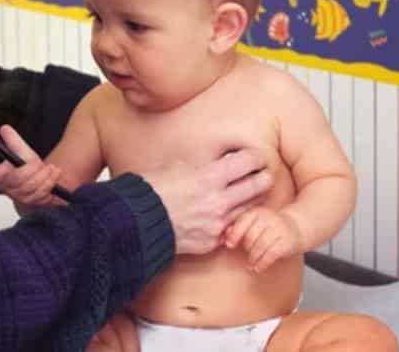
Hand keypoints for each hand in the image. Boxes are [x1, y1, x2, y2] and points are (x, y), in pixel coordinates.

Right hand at [0, 125, 61, 206]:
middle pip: (16, 180)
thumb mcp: (23, 152)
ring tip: (50, 168)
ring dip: (43, 176)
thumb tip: (5, 129)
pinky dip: (49, 182)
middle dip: (30, 169)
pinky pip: (40, 195)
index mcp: (2, 176)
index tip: (6, 166)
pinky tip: (53, 175)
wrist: (45, 180)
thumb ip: (13, 141)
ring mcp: (21, 198)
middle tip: (38, 163)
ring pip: (30, 188)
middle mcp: (9, 189)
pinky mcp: (33, 204)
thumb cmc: (31, 168)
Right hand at [140, 148, 272, 255]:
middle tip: (264, 173)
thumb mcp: (177, 166)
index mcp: (210, 177)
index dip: (256, 157)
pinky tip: (228, 213)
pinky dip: (232, 220)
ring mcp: (218, 224)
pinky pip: (231, 229)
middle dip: (264, 177)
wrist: (135, 223)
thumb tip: (214, 166)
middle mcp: (219, 201)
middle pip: (258, 186)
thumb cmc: (151, 191)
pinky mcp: (212, 242)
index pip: (248, 162)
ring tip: (250, 192)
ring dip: (251, 199)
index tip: (257, 156)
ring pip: (249, 208)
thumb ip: (202, 167)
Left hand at [224, 207, 303, 272]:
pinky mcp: (286, 242)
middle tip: (246, 254)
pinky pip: (270, 255)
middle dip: (246, 248)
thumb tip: (224, 235)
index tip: (229, 244)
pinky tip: (258, 268)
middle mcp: (268, 219)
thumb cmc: (270, 226)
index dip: (234, 234)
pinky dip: (262, 263)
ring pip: (260, 246)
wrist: (296, 227)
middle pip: (250, 236)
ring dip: (253, 258)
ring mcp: (279, 230)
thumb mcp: (255, 222)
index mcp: (258, 212)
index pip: (243, 221)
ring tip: (251, 264)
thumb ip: (239, 226)